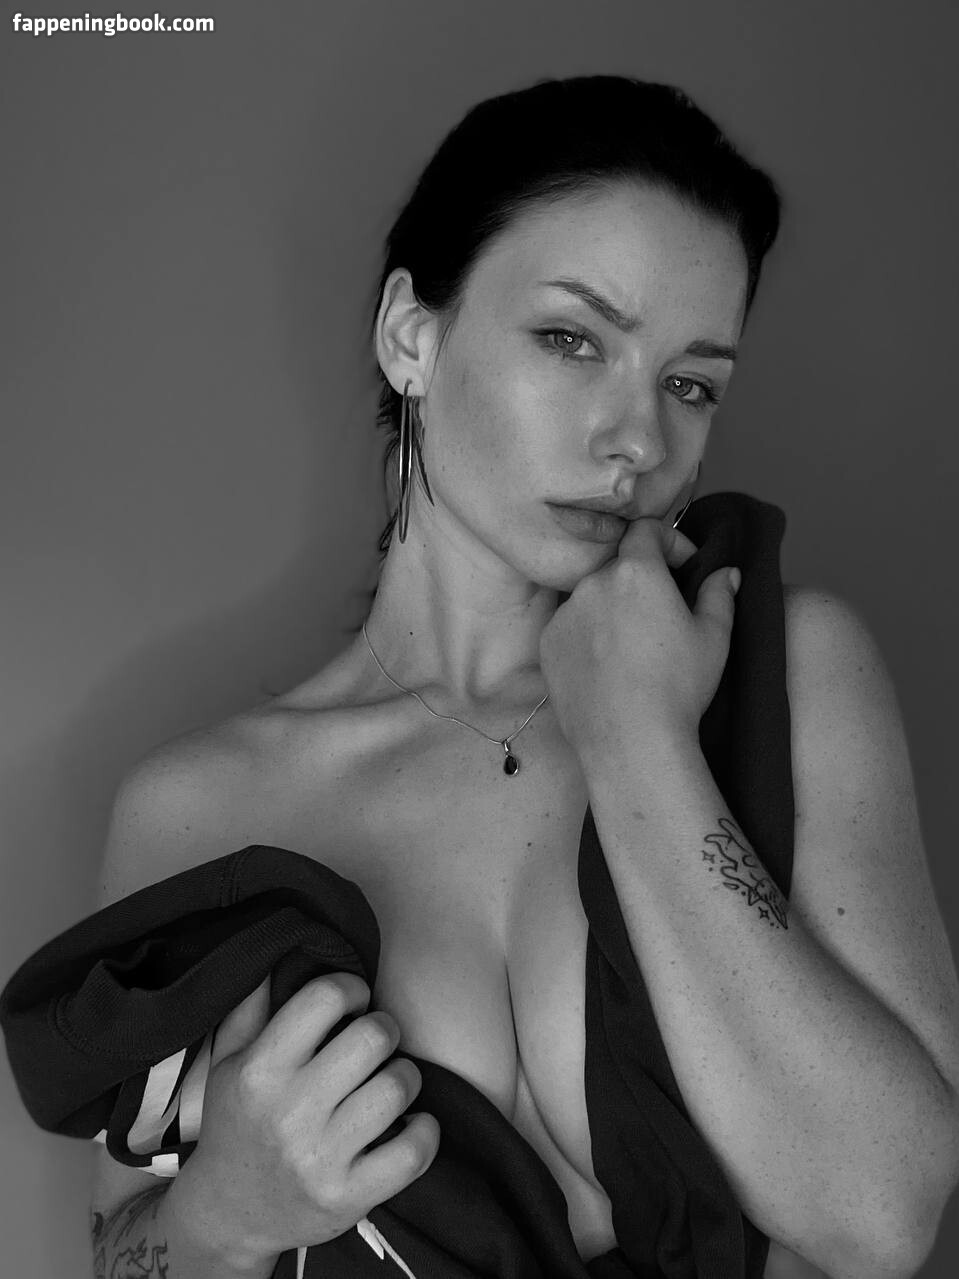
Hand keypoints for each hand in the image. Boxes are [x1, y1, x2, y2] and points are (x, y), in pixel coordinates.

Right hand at [165, 972, 439, 1263]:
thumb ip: (252, 1002)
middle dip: (384, 1030)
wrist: (229, 1213)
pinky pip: (413, 1151)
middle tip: (376, 1043)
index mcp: (259, 1070)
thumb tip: (283, 944)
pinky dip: (425, 1131)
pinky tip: (410, 1123)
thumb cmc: (237, 1121)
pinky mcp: (349, 1197)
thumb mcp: (227, 1059)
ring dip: (405, 1078)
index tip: (354, 1002)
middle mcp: (289, 1112)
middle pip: (373, 1037)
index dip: (351, 989)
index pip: (325, 998)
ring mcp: (320, 1158)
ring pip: (396, 1087)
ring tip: (389, 1082)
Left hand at [539, 516, 738, 758]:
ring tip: (634, 647)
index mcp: (636, 572)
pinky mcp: (548, 643)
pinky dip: (588, 635)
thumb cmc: (679, 688)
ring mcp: (565, 613)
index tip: (683, 567)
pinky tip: (608, 666)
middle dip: (642, 580)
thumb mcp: (714, 637)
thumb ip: (718, 594)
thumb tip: (726, 572)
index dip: (668, 541)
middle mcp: (593, 583)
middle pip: (618, 565)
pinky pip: (571, 626)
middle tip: (662, 613)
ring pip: (592, 596)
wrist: (630, 741)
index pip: (645, 530)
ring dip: (612, 607)